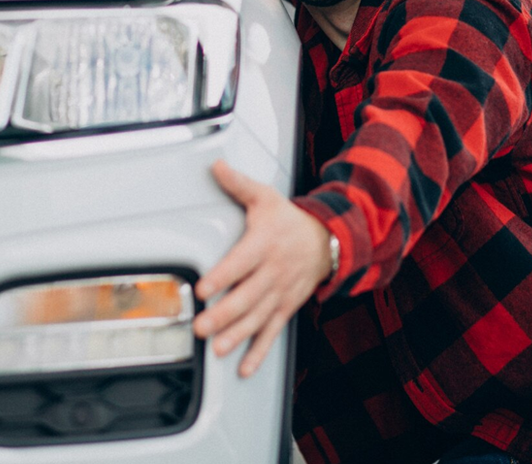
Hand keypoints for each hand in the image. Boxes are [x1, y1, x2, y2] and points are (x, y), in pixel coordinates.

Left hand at [194, 160, 332, 376]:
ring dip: (237, 336)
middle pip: (247, 296)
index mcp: (264, 244)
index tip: (202, 288)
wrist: (329, 239)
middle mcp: (273, 272)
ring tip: (218, 348)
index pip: (240, 262)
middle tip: (202, 327)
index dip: (222, 276)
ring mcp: (281, 293)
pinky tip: (244, 367)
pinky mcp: (286, 307)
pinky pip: (273, 332)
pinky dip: (259, 352)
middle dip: (224, 314)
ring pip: (258, 318)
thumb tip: (216, 165)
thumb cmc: (289, 218)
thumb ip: (238, 184)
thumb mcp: (265, 196)